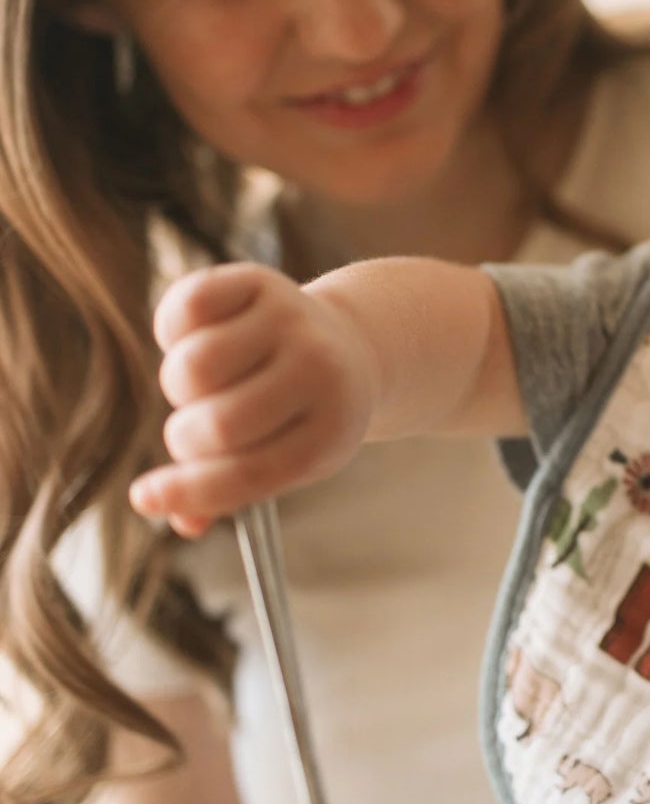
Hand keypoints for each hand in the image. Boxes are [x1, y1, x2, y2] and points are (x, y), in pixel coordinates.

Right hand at [129, 263, 377, 536]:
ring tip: (208, 383)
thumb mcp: (289, 456)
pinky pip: (185, 308)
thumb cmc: (304, 414)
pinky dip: (173, 329)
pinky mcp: (262, 282)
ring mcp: (292, 322)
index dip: (189, 492)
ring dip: (179, 386)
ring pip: (193, 369)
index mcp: (330, 433)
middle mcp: (318, 373)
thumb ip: (234, 490)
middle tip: (199, 426)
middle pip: (216, 426)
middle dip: (186, 437)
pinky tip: (201, 337)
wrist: (350, 344)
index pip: (250, 474)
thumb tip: (180, 521)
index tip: (144, 497)